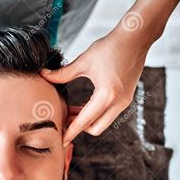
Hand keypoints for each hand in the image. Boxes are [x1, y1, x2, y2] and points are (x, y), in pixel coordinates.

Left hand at [41, 30, 148, 145]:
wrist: (136, 38)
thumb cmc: (109, 47)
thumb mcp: (83, 61)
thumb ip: (62, 74)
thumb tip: (43, 75)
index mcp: (106, 96)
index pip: (84, 122)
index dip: (70, 132)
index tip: (60, 141)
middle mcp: (118, 103)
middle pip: (95, 129)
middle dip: (78, 129)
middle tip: (63, 120)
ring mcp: (124, 102)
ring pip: (102, 123)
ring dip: (87, 121)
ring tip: (71, 111)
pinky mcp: (126, 98)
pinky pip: (108, 114)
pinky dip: (95, 114)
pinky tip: (83, 106)